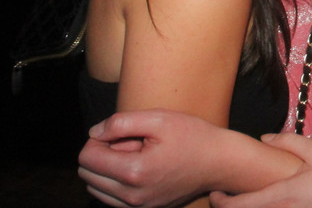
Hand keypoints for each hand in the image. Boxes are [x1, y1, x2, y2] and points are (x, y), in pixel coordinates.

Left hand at [79, 109, 221, 206]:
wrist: (221, 162)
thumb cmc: (193, 137)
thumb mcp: (159, 118)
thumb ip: (121, 122)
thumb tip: (94, 132)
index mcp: (134, 171)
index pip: (86, 158)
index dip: (98, 139)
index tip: (122, 132)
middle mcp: (132, 196)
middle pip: (88, 174)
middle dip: (103, 155)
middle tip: (132, 143)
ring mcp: (138, 207)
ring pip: (97, 189)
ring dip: (109, 170)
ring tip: (138, 156)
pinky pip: (112, 199)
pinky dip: (118, 182)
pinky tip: (141, 169)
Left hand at [209, 134, 311, 207]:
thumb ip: (288, 142)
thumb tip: (264, 138)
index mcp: (281, 196)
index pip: (239, 207)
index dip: (220, 202)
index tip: (214, 192)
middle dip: (233, 206)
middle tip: (226, 193)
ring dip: (252, 207)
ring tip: (247, 195)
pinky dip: (268, 207)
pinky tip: (273, 197)